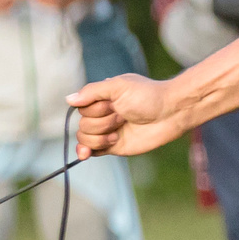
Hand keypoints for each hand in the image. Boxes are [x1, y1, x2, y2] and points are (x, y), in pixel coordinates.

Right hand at [68, 73, 189, 156]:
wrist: (170, 114)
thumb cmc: (147, 96)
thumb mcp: (118, 86)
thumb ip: (92, 92)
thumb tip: (68, 100)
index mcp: (101, 98)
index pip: (80, 108)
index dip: (94, 110)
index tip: (111, 105)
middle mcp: (102, 114)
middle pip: (82, 125)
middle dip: (102, 123)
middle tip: (122, 116)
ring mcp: (107, 131)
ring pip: (85, 138)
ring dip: (100, 136)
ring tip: (119, 131)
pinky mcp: (113, 146)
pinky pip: (92, 151)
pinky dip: (88, 151)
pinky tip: (86, 153)